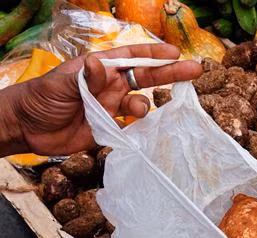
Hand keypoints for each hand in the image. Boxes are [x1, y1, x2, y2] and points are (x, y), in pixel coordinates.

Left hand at [5, 44, 201, 156]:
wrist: (27, 129)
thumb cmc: (40, 98)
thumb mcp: (61, 84)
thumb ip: (85, 78)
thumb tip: (101, 65)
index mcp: (101, 69)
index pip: (132, 57)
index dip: (154, 54)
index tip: (175, 53)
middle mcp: (111, 85)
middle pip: (147, 77)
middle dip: (170, 74)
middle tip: (195, 71)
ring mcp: (112, 106)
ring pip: (142, 103)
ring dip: (146, 106)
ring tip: (139, 112)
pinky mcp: (110, 127)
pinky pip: (133, 127)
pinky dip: (142, 128)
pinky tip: (144, 130)